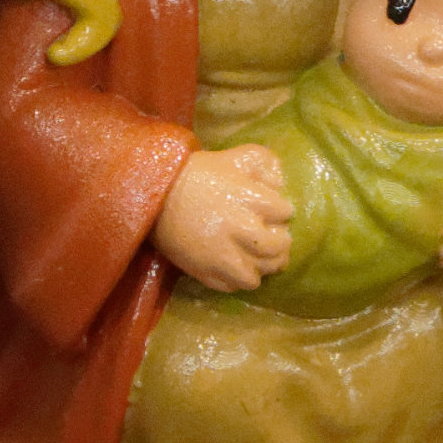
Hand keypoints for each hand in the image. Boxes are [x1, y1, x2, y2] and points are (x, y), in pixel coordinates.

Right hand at [154, 144, 292, 289]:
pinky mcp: (204, 271)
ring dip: (261, 267)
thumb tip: (281, 185)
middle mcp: (240, 230)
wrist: (157, 193)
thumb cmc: (199, 173)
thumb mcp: (235, 157)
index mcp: (250, 199)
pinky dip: (237, 279)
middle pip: (277, 247)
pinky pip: (232, 286)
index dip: (281, 211)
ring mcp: (221, 255)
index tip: (273, 211)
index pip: (285, 213)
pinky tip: (236, 265)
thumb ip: (265, 163)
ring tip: (256, 257)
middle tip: (272, 238)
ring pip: (256, 276)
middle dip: (280, 242)